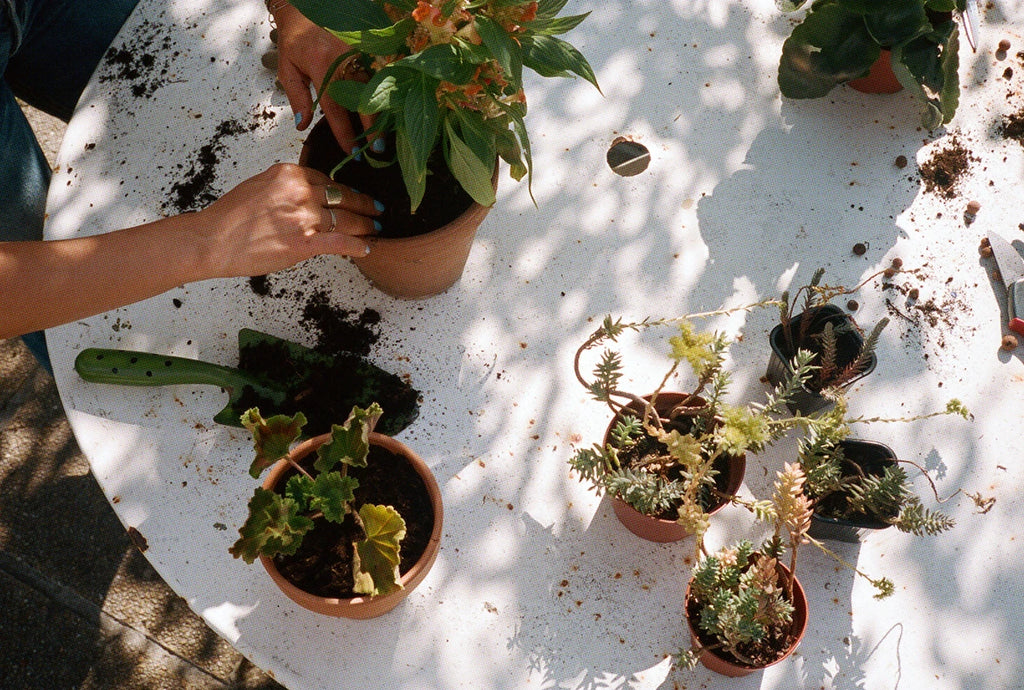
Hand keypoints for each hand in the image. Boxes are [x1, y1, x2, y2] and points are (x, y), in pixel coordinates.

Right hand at [194, 163, 378, 278]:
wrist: (213, 239)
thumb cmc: (230, 217)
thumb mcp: (260, 185)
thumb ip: (287, 187)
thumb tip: (307, 195)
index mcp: (289, 174)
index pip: (327, 180)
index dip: (345, 190)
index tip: (354, 195)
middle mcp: (301, 192)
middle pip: (343, 197)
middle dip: (364, 205)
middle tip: (376, 209)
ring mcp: (304, 218)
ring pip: (347, 220)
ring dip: (365, 225)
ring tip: (375, 228)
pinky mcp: (305, 243)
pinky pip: (341, 243)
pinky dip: (357, 246)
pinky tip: (366, 248)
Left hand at [272, 3, 373, 152]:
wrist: (307, 8)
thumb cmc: (296, 39)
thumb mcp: (288, 68)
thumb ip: (297, 97)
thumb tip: (303, 124)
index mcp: (321, 64)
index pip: (334, 106)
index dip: (344, 132)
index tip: (350, 151)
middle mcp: (344, 58)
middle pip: (362, 99)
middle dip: (371, 127)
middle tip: (376, 150)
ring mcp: (359, 52)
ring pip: (375, 89)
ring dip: (380, 114)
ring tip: (385, 136)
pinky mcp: (368, 49)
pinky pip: (378, 77)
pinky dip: (383, 97)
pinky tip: (386, 113)